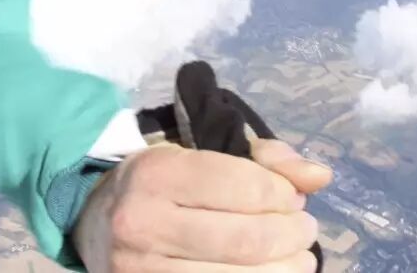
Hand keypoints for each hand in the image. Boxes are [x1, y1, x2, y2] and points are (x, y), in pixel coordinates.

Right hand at [75, 61, 331, 270]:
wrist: (96, 225)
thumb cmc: (160, 186)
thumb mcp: (197, 154)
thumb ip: (263, 159)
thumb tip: (320, 176)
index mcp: (155, 173)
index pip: (242, 185)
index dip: (282, 194)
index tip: (292, 197)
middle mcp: (142, 224)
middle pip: (248, 239)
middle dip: (292, 234)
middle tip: (304, 229)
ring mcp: (145, 272)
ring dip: (287, 269)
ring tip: (297, 258)